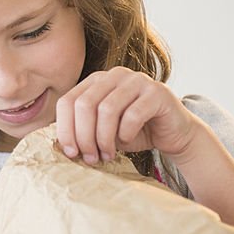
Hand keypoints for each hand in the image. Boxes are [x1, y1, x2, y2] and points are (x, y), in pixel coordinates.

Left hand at [55, 68, 199, 163]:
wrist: (172, 134)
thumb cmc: (132, 132)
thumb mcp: (101, 131)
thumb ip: (82, 130)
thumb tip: (61, 145)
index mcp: (95, 81)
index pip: (67, 101)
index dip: (65, 129)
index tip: (70, 153)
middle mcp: (114, 75)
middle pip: (84, 104)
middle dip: (84, 136)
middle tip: (90, 158)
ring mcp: (137, 80)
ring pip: (107, 109)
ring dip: (104, 138)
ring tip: (107, 155)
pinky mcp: (157, 92)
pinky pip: (132, 114)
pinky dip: (125, 133)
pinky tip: (127, 142)